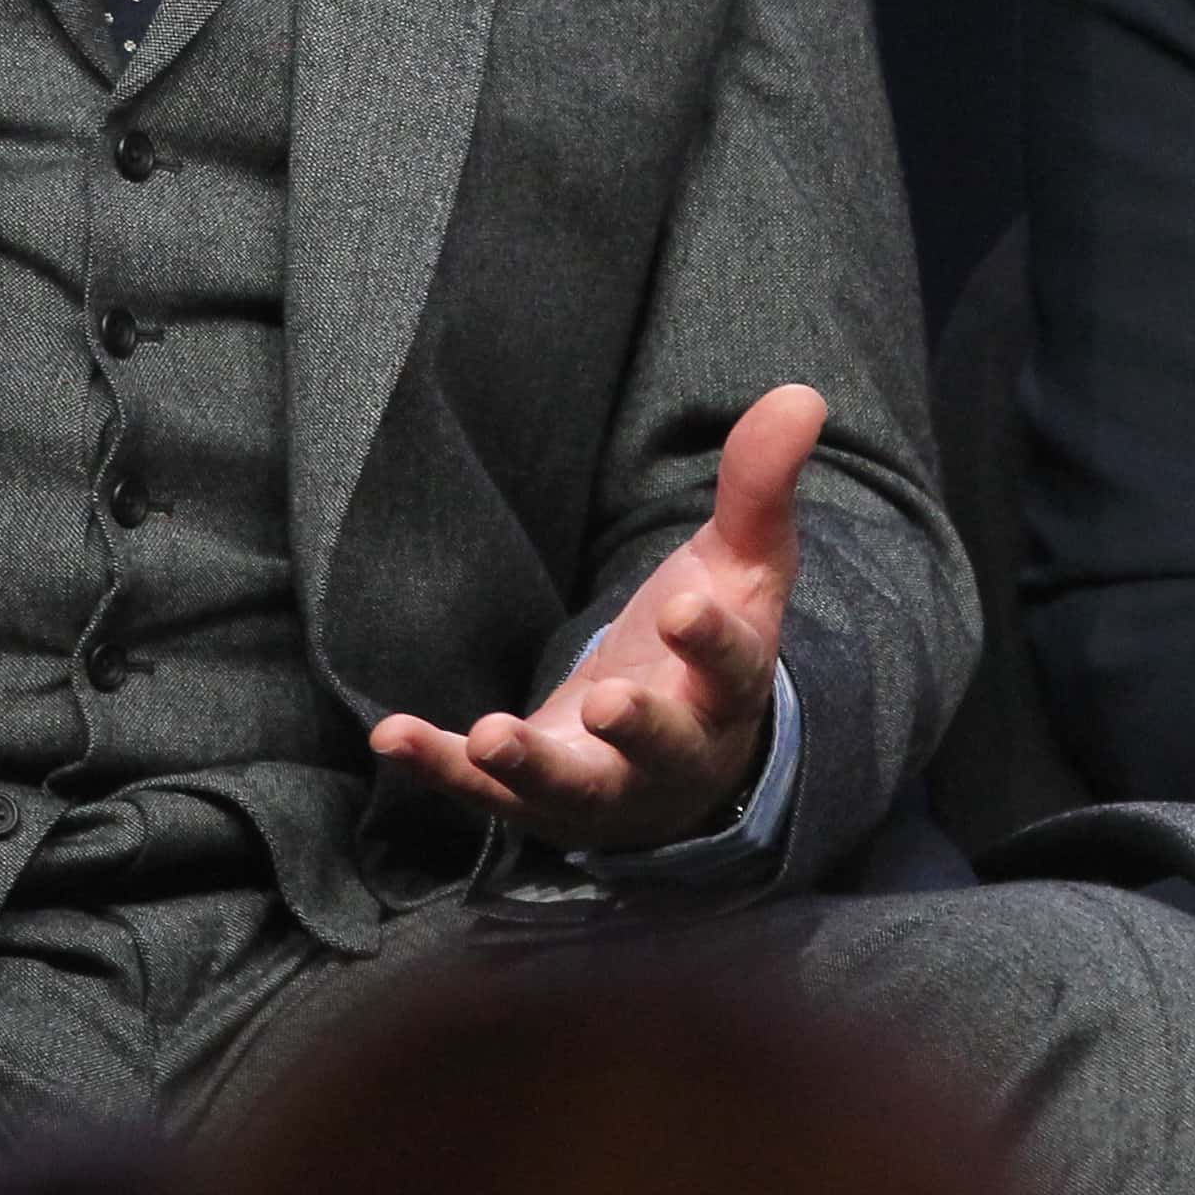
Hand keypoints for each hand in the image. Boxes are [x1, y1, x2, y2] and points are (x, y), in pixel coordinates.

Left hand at [370, 383, 823, 853]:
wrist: (682, 765)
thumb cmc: (708, 649)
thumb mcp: (741, 565)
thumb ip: (759, 486)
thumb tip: (802, 395)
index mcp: (727, 690)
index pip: (730, 668)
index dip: (711, 643)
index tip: (686, 610)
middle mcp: (670, 752)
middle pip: (659, 749)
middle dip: (636, 728)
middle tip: (609, 703)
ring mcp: (600, 786)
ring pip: (570, 789)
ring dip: (529, 768)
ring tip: (491, 740)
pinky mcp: (534, 798)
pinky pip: (486, 793)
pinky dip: (440, 768)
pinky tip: (392, 735)